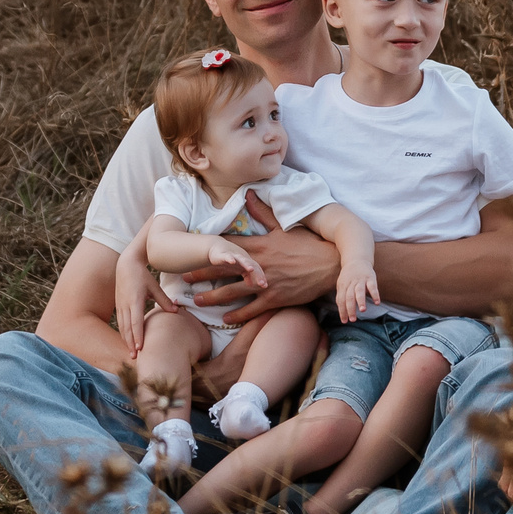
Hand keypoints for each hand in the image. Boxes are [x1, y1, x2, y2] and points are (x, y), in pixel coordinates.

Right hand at [114, 244, 174, 355]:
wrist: (126, 264)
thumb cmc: (142, 275)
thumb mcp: (154, 286)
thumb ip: (164, 300)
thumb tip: (176, 311)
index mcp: (135, 300)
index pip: (136, 322)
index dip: (138, 336)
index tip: (140, 347)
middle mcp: (125, 305)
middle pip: (127, 328)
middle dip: (131, 343)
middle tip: (135, 357)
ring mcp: (120, 306)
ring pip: (122, 327)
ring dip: (126, 340)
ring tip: (131, 353)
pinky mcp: (118, 306)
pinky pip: (120, 322)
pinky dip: (124, 333)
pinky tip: (127, 341)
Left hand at [190, 198, 339, 323]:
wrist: (329, 265)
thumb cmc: (308, 244)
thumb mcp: (285, 226)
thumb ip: (263, 212)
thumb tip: (248, 193)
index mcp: (259, 245)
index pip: (228, 246)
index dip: (208, 248)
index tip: (191, 249)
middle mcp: (258, 264)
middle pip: (223, 270)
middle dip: (201, 273)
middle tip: (183, 278)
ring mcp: (265, 283)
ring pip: (232, 292)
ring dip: (213, 296)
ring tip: (197, 300)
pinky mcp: (274, 299)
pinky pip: (251, 310)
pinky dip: (237, 315)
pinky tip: (225, 319)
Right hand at [207, 239, 265, 283]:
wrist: (216, 246)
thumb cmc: (230, 258)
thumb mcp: (238, 268)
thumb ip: (246, 275)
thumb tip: (251, 285)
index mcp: (247, 261)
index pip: (257, 269)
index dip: (261, 276)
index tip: (265, 286)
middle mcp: (242, 257)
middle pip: (252, 265)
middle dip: (257, 274)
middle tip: (261, 283)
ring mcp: (233, 255)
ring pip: (241, 259)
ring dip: (246, 264)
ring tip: (251, 269)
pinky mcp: (223, 254)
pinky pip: (227, 256)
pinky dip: (230, 258)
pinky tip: (232, 262)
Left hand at [335, 261, 380, 323]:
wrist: (356, 259)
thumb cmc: (348, 276)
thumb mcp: (342, 284)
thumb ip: (341, 296)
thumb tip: (342, 312)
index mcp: (342, 286)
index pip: (341, 300)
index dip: (342, 311)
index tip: (344, 321)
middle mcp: (351, 283)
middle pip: (349, 297)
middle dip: (350, 309)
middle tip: (352, 320)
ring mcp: (360, 280)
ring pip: (359, 291)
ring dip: (361, 301)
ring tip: (362, 310)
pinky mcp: (370, 277)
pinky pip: (373, 286)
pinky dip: (375, 294)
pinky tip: (377, 302)